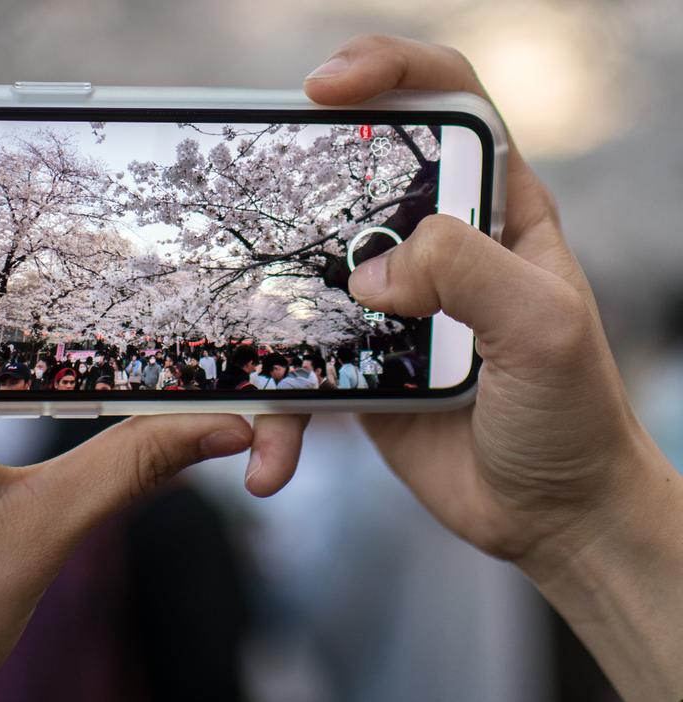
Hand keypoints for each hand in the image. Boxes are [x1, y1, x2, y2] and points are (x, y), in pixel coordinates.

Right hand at [304, 35, 682, 701]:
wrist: (549, 514)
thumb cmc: (571, 416)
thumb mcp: (544, 328)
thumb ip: (467, 273)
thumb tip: (367, 274)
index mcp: (499, 213)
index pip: (450, 106)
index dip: (391, 74)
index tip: (326, 88)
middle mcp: (441, 250)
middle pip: (359, 178)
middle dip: (301, 175)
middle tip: (252, 185)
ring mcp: (395, 309)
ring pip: (312, 274)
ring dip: (269, 305)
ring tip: (243, 340)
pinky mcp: (360, 367)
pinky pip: (300, 371)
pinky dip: (277, 415)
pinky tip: (271, 459)